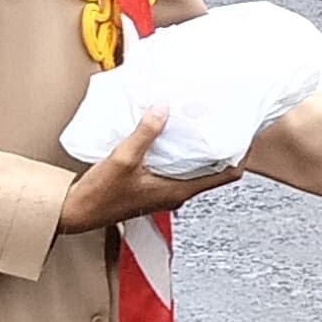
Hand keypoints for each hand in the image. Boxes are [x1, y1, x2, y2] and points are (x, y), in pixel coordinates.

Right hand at [59, 110, 243, 231]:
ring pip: (194, 169)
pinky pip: (177, 168)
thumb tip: (164, 108)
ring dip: (199, 148)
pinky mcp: (153, 188)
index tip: (245, 133)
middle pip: (214, 170)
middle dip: (221, 146)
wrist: (75, 213)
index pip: (226, 176)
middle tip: (222, 120)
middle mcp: (177, 194)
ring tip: (199, 122)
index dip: (241, 155)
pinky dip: (180, 152)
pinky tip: (170, 134)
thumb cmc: (99, 195)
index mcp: (178, 191)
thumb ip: (145, 134)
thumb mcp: (122, 159)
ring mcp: (165, 192)